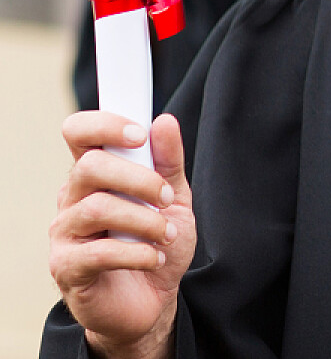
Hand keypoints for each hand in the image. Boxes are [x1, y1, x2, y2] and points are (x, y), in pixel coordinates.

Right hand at [49, 112, 193, 358]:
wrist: (152, 300)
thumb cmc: (156, 243)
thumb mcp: (174, 199)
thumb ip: (168, 162)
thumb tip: (164, 121)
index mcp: (94, 175)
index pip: (79, 133)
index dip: (105, 125)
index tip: (140, 134)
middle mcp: (72, 199)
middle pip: (90, 167)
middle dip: (139, 179)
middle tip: (166, 199)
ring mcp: (65, 233)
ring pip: (97, 208)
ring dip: (145, 221)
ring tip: (166, 235)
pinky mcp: (67, 268)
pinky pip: (99, 252)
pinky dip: (138, 253)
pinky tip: (154, 258)